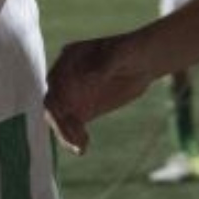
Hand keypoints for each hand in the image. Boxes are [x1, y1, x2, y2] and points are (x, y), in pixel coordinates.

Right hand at [44, 36, 153, 154]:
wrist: (146, 61)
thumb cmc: (133, 49)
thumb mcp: (122, 53)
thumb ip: (105, 65)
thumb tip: (89, 78)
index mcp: (70, 58)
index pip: (54, 81)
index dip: (57, 98)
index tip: (66, 115)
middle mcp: (66, 77)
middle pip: (53, 102)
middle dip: (59, 122)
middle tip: (72, 139)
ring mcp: (74, 94)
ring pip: (61, 118)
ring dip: (65, 134)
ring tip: (79, 148)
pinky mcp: (84, 109)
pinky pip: (74, 126)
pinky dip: (75, 138)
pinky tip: (83, 148)